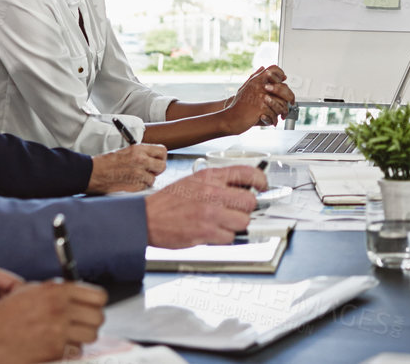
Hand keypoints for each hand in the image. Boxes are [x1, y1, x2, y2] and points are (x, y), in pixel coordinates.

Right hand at [0, 280, 106, 363]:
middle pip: (99, 317)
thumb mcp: (30, 291)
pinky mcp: (53, 351)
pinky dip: (70, 350)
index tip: (93, 307)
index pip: (98, 296)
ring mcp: (58, 331)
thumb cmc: (4, 314)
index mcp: (57, 291)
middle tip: (83, 323)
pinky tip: (59, 345)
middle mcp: (60, 309)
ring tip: (71, 336)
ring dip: (83, 337)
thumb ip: (56, 290)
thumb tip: (79, 293)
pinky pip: (76, 351)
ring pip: (91, 336)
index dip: (97, 303)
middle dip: (92, 321)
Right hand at [87, 142, 165, 193]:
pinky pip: (144, 187)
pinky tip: (130, 182)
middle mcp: (141, 160)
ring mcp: (138, 174)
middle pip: (162, 166)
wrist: (93, 173)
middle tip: (150, 171)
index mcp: (138, 149)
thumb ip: (141, 154)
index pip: (162, 151)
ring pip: (154, 178)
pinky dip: (139, 186)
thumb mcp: (126, 151)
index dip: (161, 157)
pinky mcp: (134, 186)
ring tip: (135, 177)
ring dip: (147, 179)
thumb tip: (153, 159)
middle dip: (157, 170)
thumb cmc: (106, 162)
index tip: (157, 160)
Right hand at [145, 165, 265, 247]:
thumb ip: (217, 182)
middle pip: (250, 201)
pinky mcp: (206, 232)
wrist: (147, 217)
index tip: (263, 187)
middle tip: (236, 211)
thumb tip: (241, 187)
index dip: (260, 180)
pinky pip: (230, 237)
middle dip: (245, 208)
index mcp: (210, 176)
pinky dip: (224, 238)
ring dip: (235, 225)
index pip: (247, 172)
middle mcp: (212, 192)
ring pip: (243, 221)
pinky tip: (212, 232)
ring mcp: (210, 213)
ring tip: (222, 223)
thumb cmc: (169, 201)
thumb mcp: (194, 181)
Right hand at [223, 65, 293, 129]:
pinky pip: (275, 114)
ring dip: (282, 111)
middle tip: (290, 103)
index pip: (273, 69)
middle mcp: (260, 86)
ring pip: (281, 103)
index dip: (280, 74)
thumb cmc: (238, 105)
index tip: (283, 80)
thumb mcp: (245, 87)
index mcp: (256, 79)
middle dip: (289, 97)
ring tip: (281, 115)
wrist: (231, 118)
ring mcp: (261, 96)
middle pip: (283, 87)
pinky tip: (271, 121)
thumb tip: (263, 67)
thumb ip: (255, 76)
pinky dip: (274, 120)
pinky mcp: (261, 108)